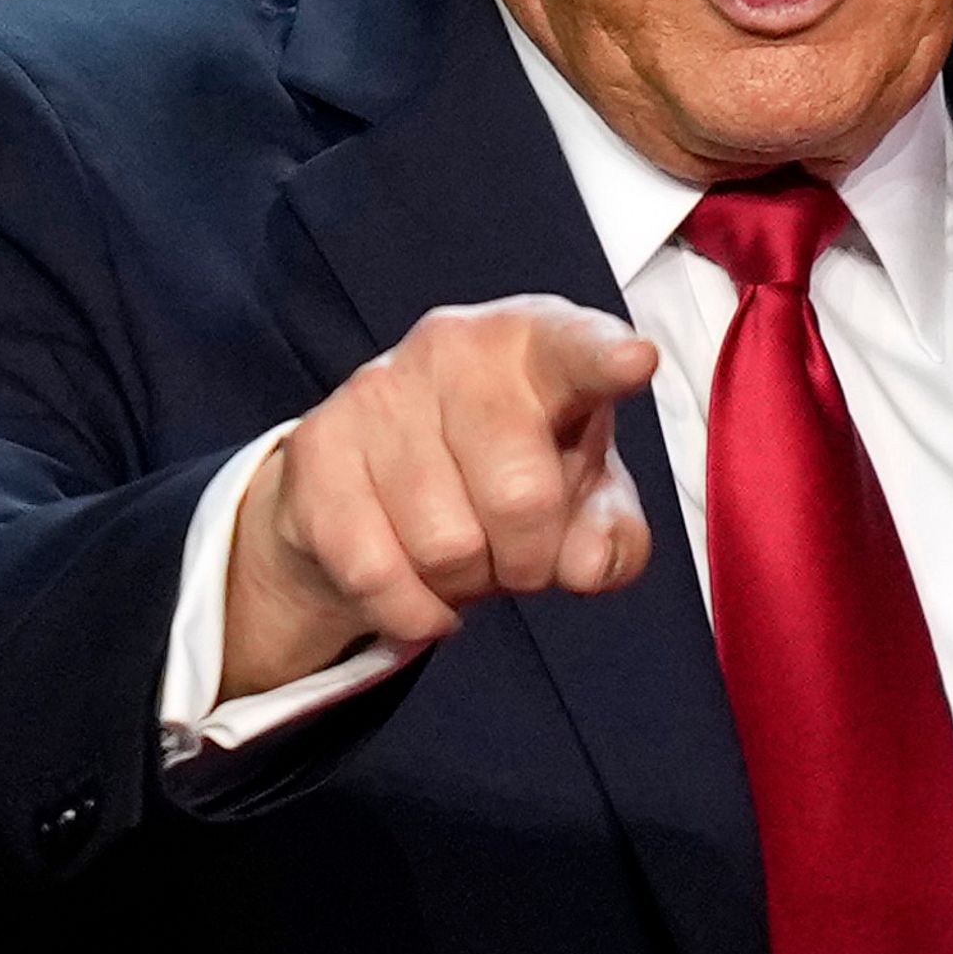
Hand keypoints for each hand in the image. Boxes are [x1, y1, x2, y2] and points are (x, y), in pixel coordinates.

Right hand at [221, 296, 659, 700]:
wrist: (368, 484)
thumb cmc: (505, 475)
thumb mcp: (581, 500)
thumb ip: (612, 536)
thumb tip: (587, 563)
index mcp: (535, 343)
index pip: (573, 346)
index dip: (603, 358)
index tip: (635, 362)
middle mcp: (454, 348)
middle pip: (521, 496)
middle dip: (531, 558)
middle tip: (519, 555)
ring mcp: (377, 392)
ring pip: (448, 547)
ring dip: (467, 583)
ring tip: (462, 554)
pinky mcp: (317, 449)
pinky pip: (378, 573)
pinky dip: (413, 610)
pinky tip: (417, 586)